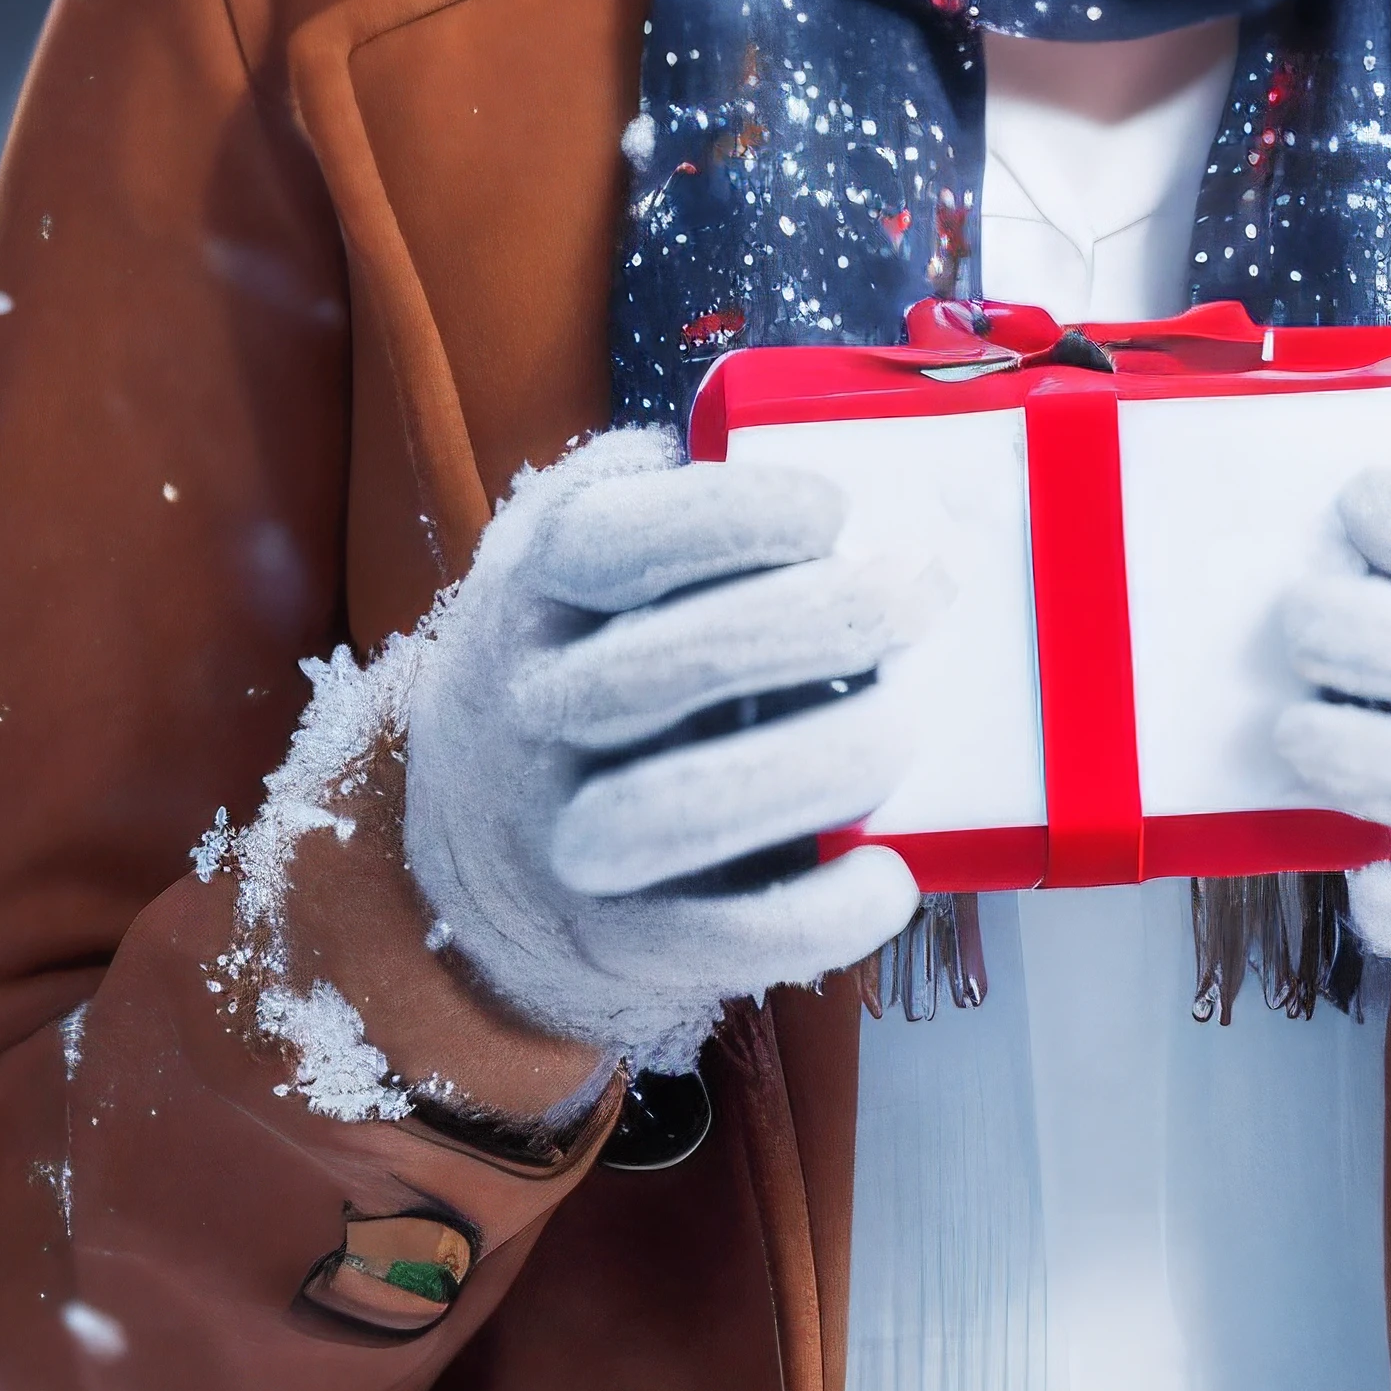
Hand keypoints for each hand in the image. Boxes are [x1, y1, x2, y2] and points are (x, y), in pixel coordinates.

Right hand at [402, 430, 932, 1073]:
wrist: (477, 835)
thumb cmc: (588, 653)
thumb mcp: (585, 551)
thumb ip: (667, 495)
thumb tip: (820, 449)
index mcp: (535, 588)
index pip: (612, 543)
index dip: (734, 519)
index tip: (834, 510)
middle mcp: (532, 709)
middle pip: (665, 669)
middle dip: (814, 627)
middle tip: (913, 601)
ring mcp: (564, 832)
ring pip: (678, 810)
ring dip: (814, 765)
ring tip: (902, 727)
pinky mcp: (615, 937)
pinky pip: (715, 940)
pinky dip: (813, 915)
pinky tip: (886, 873)